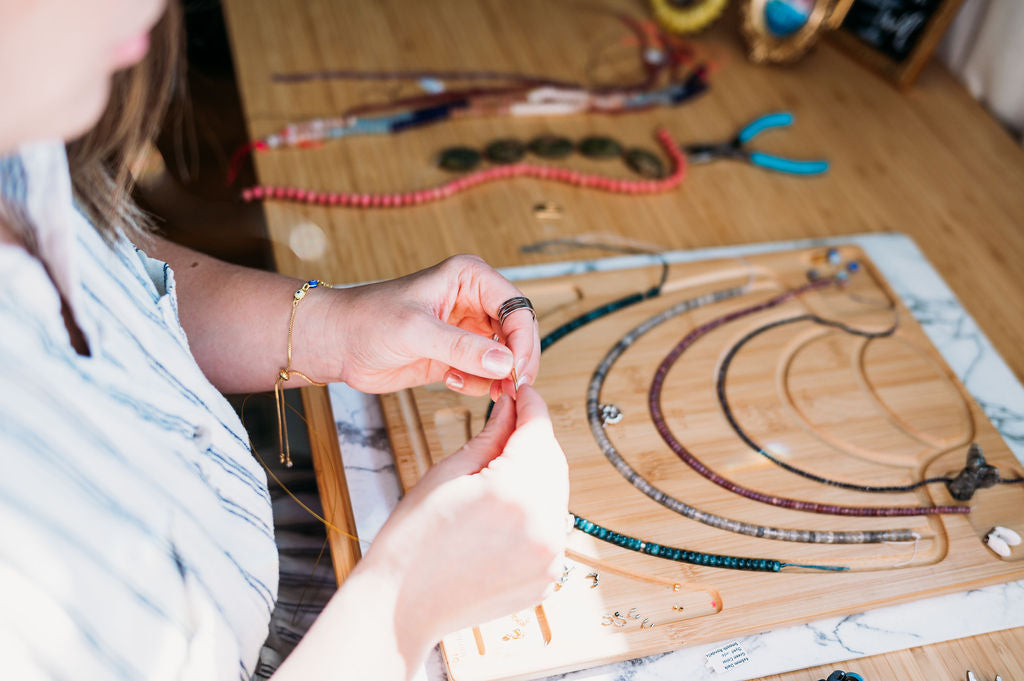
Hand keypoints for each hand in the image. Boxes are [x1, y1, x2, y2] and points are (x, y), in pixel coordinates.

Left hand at [313, 255, 539, 397]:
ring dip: (499, 377)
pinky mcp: (457, 356)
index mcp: (469, 278)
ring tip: (476, 386)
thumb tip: (505, 363)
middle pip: (518, 333)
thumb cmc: (367, 321)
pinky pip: (486, 373)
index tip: (517, 371)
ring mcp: (467, 330)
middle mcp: (474, 301)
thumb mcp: (416, 331)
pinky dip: (480, 384)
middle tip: (509, 388)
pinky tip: (452, 381)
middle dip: (516, 362)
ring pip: (505, 356)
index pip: (516, 307)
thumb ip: (461, 347)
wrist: (337, 343)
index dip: (523, 340)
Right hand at [354, 386, 569, 644]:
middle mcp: (543, 526)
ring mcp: (550, 557)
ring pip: (556, 493)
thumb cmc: (411, 541)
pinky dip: (535, 511)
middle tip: (508, 422)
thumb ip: (490, 436)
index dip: (530, 404)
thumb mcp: (447, 474)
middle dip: (534, 438)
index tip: (521, 390)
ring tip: (499, 470)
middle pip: (554, 460)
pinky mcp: (548, 577)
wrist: (402, 608)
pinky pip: (551, 528)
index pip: (538, 430)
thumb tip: (511, 407)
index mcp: (515, 493)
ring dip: (536, 474)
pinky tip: (503, 510)